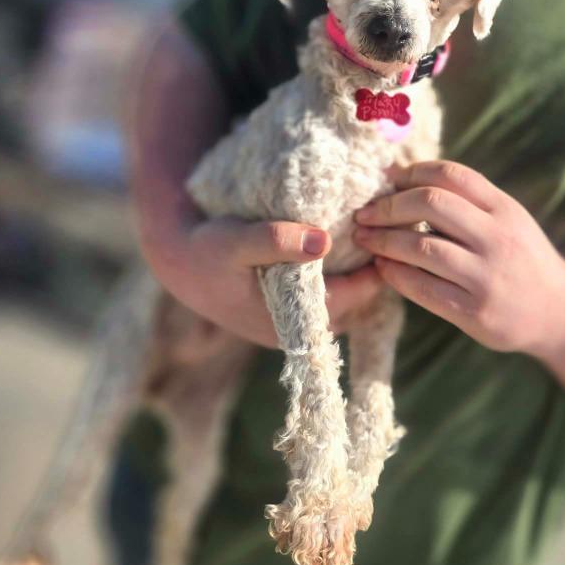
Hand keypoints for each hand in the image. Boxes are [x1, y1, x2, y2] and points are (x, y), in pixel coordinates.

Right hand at [149, 215, 382, 347]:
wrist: (178, 261)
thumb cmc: (207, 250)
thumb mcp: (237, 240)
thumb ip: (277, 240)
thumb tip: (323, 241)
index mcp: (288, 321)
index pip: (353, 299)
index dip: (374, 269)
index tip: (385, 236)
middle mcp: (295, 331)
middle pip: (354, 304)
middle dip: (372, 272)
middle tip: (386, 233)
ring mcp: (292, 324)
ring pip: (343, 302)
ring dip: (358, 274)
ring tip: (370, 238)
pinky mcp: (288, 312)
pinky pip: (328, 297)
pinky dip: (341, 275)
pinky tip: (346, 248)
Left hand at [353, 161, 564, 356]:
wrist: (559, 312)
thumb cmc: (519, 258)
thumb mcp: (505, 219)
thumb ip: (462, 198)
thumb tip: (395, 170)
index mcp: (504, 209)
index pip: (452, 175)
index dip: (412, 172)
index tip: (387, 181)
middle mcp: (498, 238)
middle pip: (432, 204)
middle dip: (388, 206)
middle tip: (364, 214)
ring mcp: (487, 276)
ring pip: (421, 247)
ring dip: (383, 241)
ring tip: (365, 240)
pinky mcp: (475, 312)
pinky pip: (423, 288)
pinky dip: (395, 274)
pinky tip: (382, 268)